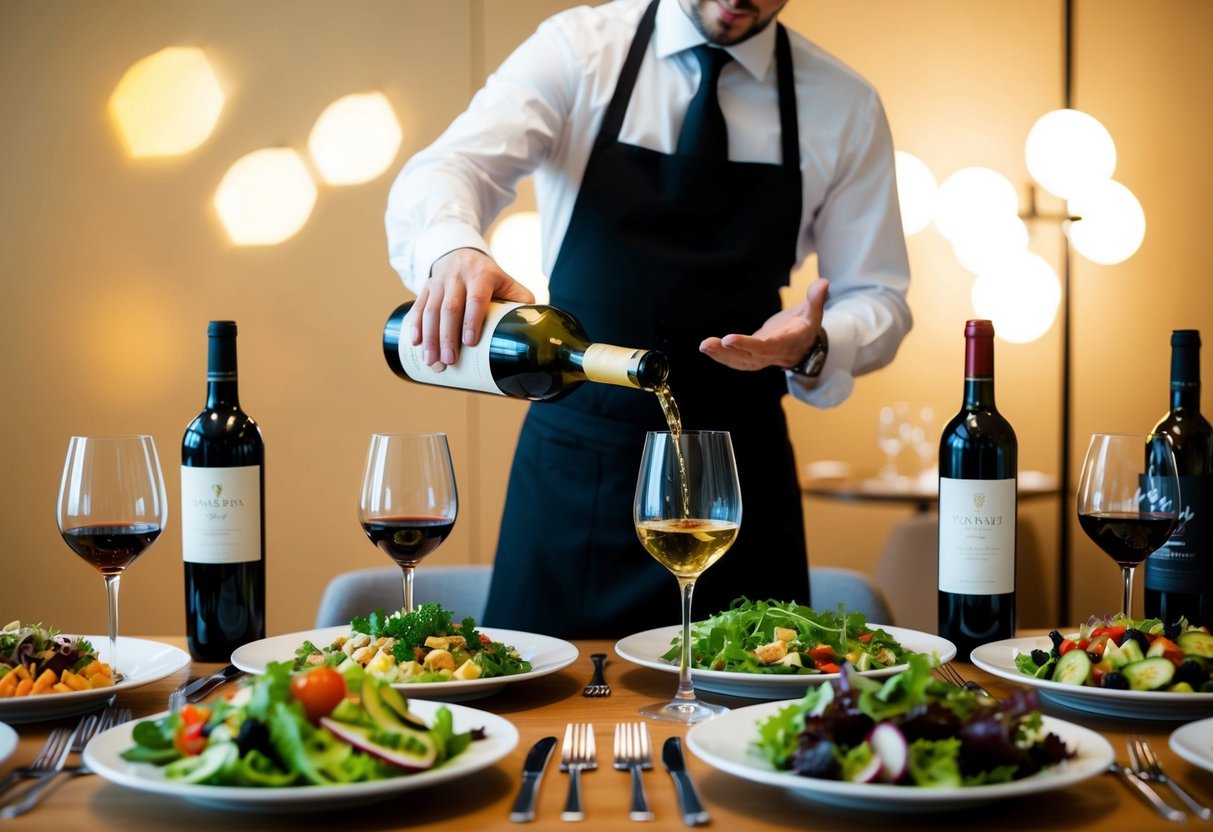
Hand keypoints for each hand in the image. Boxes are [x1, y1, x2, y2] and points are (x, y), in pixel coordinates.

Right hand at [406, 248, 535, 367]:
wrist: (461, 254)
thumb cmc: (488, 277)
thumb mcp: (507, 282)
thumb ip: (520, 301)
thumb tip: (533, 329)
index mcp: (482, 276)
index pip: (476, 298)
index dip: (472, 319)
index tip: (470, 342)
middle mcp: (458, 277)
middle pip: (449, 308)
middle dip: (447, 337)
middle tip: (448, 361)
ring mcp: (439, 282)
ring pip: (431, 310)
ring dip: (430, 337)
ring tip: (431, 361)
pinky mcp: (425, 288)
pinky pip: (417, 307)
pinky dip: (414, 325)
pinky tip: (414, 342)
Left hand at [699, 278, 828, 370]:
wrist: (802, 344)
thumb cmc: (807, 324)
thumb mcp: (813, 311)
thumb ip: (816, 298)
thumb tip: (823, 283)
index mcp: (786, 343)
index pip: (766, 346)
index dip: (747, 345)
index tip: (729, 339)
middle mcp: (772, 354)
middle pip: (747, 356)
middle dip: (727, 352)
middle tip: (707, 344)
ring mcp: (760, 358)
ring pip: (738, 361)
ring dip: (719, 355)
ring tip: (703, 346)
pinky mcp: (751, 356)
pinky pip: (735, 360)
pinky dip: (721, 356)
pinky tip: (707, 348)